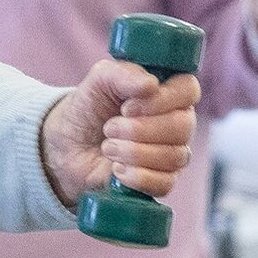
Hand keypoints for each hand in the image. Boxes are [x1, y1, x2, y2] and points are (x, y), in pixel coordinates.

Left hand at [40, 59, 199, 206]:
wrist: (68, 145)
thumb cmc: (89, 107)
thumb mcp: (98, 81)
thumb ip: (122, 74)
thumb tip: (151, 85)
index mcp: (167, 92)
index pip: (189, 90)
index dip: (162, 99)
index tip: (127, 107)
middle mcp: (176, 122)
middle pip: (183, 126)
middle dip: (139, 130)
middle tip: (109, 128)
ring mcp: (172, 153)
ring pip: (174, 156)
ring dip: (133, 152)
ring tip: (107, 147)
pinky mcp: (162, 181)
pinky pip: (166, 183)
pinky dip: (137, 177)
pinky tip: (116, 169)